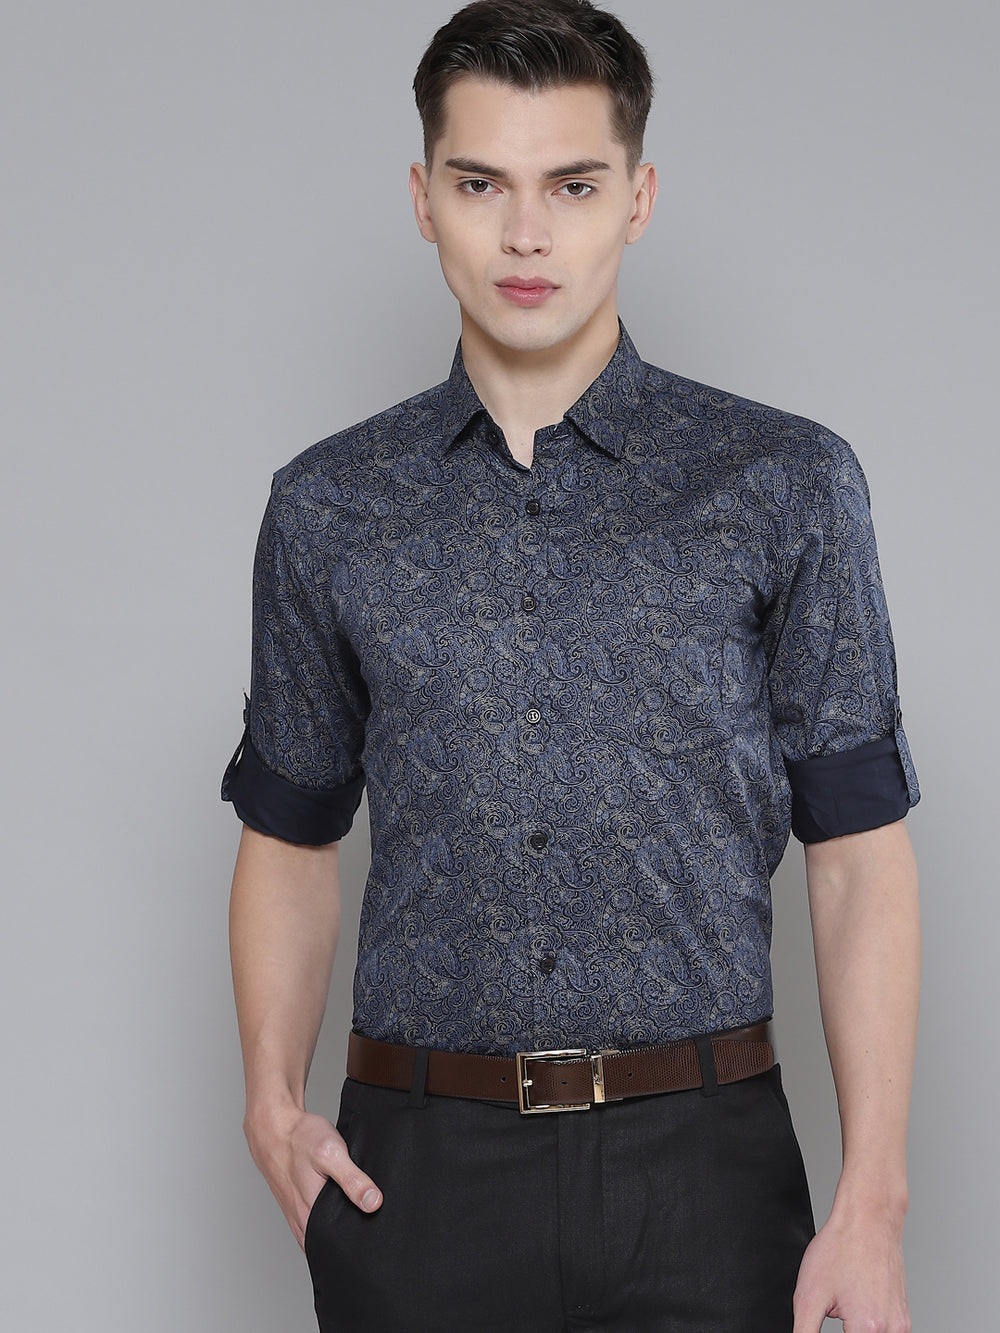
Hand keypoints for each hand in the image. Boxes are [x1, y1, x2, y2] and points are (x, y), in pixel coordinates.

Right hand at [244, 1101, 382, 1248]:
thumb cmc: (299, 1139)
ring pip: (323, 1235)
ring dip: (340, 1230)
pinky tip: (342, 1205)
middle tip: (372, 1233)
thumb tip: (374, 1203)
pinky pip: (316, 1222)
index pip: (335, 1251)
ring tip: (360, 1220)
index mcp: (310, 1218)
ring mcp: (298, 1215)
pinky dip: (330, 1218)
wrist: (274, 1126)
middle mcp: (302, 1222)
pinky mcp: (298, 1205)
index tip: (373, 1248)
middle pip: (330, 1247)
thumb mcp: (331, 1154)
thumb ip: (353, 1179)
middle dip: (350, 1243)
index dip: (354, 1252)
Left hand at [792, 1207, 910, 1331]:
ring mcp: (901, 1323)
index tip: (828, 1314)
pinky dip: (867, 1322)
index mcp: (868, 1328)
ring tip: (845, 1298)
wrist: (868, 1218)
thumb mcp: (808, 1296)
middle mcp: (892, 1330)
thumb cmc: (841, 1248)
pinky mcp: (903, 1316)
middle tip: (835, 1304)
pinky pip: (883, 1330)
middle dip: (844, 1330)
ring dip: (855, 1329)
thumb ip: (805, 1332)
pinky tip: (856, 1296)